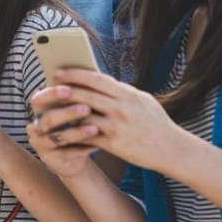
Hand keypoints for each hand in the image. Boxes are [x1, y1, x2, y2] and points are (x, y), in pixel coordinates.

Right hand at [26, 84, 98, 177]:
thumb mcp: (74, 110)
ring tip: (95, 128)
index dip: (51, 94)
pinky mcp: (49, 159)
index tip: (68, 88)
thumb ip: (77, 97)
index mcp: (41, 110)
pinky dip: (81, 149)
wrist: (73, 156)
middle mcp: (37, 125)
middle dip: (67, 113)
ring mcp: (41, 143)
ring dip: (76, 132)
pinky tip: (96, 145)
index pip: (39, 99)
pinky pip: (65, 154)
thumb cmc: (76, 125)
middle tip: (86, 108)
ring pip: (56, 137)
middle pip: (47, 119)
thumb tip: (91, 76)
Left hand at [46, 68, 184, 171]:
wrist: (172, 149)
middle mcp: (122, 108)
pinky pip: (87, 136)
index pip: (97, 79)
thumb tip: (98, 80)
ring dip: (65, 112)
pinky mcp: (114, 144)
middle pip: (85, 95)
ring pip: (83, 115)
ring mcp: (117, 126)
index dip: (75, 74)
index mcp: (128, 94)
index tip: (60, 72)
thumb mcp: (142, 100)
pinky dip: (74, 132)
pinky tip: (63, 130)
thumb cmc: (156, 123)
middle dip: (64, 90)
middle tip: (49, 88)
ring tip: (52, 109)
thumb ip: (122, 91)